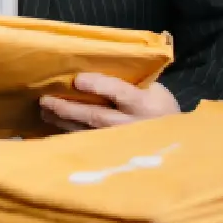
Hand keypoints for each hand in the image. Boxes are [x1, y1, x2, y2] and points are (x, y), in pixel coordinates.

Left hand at [38, 73, 179, 131]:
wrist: (178, 145)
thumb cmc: (162, 112)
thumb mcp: (156, 92)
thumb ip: (133, 83)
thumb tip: (101, 69)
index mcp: (143, 104)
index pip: (119, 92)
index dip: (98, 85)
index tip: (78, 80)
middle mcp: (130, 124)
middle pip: (95, 116)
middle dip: (68, 108)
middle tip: (46, 100)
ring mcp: (120, 142)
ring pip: (87, 132)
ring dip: (63, 121)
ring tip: (45, 112)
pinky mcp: (113, 153)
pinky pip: (87, 144)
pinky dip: (69, 136)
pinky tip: (54, 128)